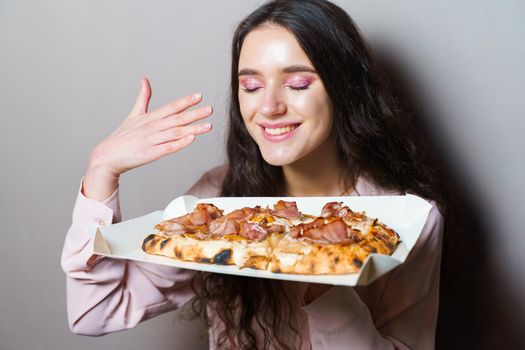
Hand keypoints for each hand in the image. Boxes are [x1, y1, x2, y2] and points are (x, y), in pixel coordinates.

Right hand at [83, 77, 212, 200]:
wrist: (107, 156)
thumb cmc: (123, 136)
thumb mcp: (134, 114)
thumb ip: (143, 97)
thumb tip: (145, 79)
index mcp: (150, 117)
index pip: (171, 107)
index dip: (185, 101)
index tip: (199, 96)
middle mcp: (152, 127)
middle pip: (177, 119)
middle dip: (194, 113)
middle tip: (210, 109)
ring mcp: (151, 140)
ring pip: (175, 133)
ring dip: (193, 129)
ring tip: (208, 125)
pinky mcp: (149, 153)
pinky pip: (167, 148)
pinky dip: (180, 143)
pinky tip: (192, 139)